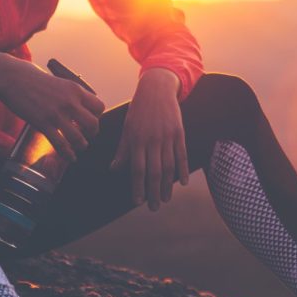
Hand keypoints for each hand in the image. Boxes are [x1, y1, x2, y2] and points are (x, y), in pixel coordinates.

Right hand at [0, 59, 105, 162]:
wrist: (14, 79)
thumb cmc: (35, 80)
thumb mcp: (60, 82)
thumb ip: (71, 95)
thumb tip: (80, 106)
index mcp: (75, 90)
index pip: (99, 107)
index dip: (97, 116)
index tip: (90, 120)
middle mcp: (69, 102)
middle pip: (93, 124)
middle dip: (92, 133)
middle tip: (87, 135)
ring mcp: (56, 114)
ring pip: (78, 138)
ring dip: (81, 145)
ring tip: (80, 147)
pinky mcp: (43, 124)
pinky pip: (60, 144)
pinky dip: (67, 154)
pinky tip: (70, 157)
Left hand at [111, 68, 188, 210]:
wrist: (157, 89)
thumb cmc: (139, 110)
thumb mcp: (127, 128)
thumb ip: (123, 150)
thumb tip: (113, 170)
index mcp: (136, 139)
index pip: (137, 169)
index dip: (137, 186)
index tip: (137, 202)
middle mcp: (152, 140)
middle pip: (154, 171)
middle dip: (153, 192)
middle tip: (153, 208)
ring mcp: (167, 136)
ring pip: (168, 166)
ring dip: (167, 185)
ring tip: (166, 199)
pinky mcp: (179, 132)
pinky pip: (182, 154)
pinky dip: (183, 169)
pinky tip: (183, 182)